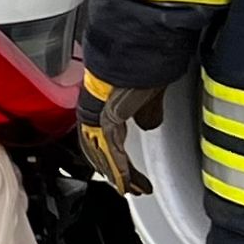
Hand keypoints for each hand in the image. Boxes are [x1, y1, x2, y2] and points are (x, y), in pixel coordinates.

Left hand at [78, 69, 166, 194]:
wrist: (138, 54)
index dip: (112, 159)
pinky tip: (127, 180)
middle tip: (128, 188)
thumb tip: (148, 124)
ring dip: (119, 175)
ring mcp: (98, 116)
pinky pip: (112, 150)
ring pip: (104, 154)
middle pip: (100, 151)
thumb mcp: (147, 96)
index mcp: (102, 106)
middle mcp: (96, 112)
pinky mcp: (108, 119)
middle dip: (114, 172)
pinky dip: (120, 168)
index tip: (123, 172)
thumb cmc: (142, 67)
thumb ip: (146, 112)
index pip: (103, 140)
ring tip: (131, 189)